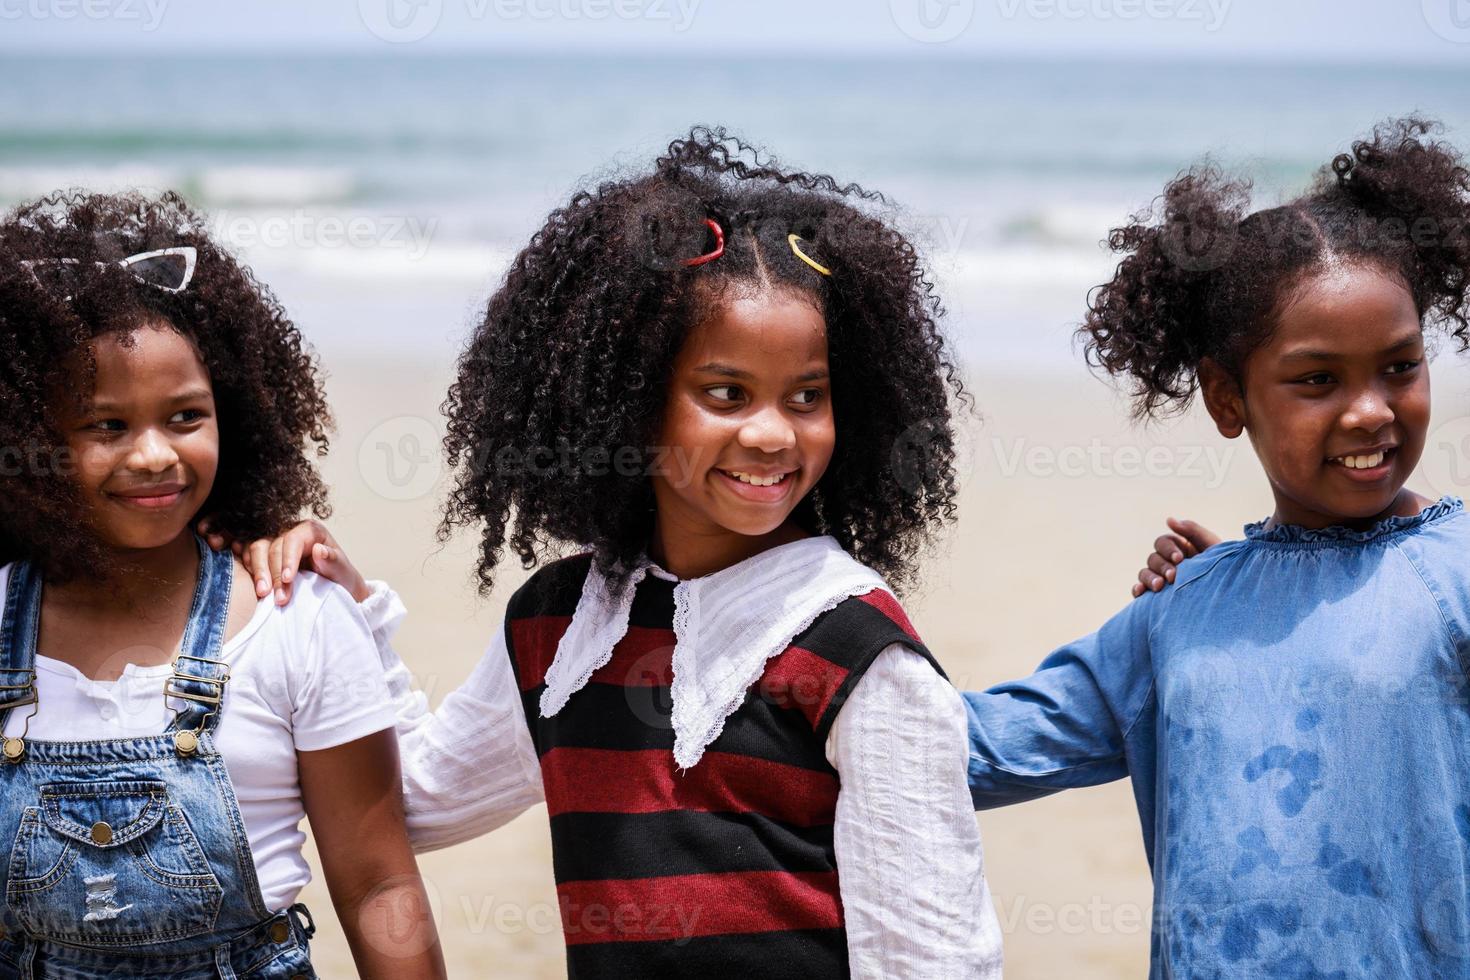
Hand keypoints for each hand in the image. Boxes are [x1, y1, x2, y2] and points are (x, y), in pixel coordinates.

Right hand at [200, 518, 369, 605]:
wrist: (335, 591)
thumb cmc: (341, 579)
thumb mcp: (343, 572)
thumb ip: (333, 561)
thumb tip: (319, 550)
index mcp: (310, 531)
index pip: (293, 539)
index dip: (288, 559)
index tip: (288, 580)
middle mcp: (290, 531)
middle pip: (271, 545)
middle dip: (272, 573)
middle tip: (278, 598)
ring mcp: (273, 541)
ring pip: (255, 547)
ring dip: (256, 571)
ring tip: (262, 595)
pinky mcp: (262, 554)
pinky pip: (245, 553)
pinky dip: (244, 564)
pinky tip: (247, 578)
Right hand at [1130, 517, 1221, 597]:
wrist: (1231, 594)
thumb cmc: (1224, 566)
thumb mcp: (1211, 545)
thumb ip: (1192, 530)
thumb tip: (1169, 520)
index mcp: (1178, 548)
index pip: (1162, 543)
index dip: (1168, 549)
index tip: (1179, 559)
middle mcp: (1167, 563)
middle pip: (1152, 558)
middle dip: (1161, 566)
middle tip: (1172, 576)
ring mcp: (1161, 579)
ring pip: (1145, 573)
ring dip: (1149, 578)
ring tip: (1159, 587)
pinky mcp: (1156, 595)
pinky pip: (1141, 590)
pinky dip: (1138, 589)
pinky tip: (1141, 592)